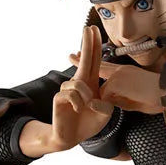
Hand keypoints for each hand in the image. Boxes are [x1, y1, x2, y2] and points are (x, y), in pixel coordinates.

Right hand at [48, 26, 114, 151]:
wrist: (73, 136)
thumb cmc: (89, 122)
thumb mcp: (105, 112)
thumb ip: (105, 103)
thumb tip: (93, 97)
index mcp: (91, 83)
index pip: (94, 61)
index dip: (94, 45)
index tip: (94, 30)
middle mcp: (79, 82)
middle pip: (84, 59)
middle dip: (87, 43)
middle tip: (88, 27)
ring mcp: (68, 89)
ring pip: (78, 83)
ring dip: (86, 96)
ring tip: (85, 107)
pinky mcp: (60, 97)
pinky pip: (71, 95)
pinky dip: (78, 104)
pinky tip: (77, 110)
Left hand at [69, 54, 165, 114]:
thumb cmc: (160, 98)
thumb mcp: (137, 99)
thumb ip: (121, 98)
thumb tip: (110, 102)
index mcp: (126, 73)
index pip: (106, 66)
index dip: (95, 62)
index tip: (84, 56)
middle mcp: (121, 71)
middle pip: (99, 66)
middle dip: (83, 61)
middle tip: (70, 55)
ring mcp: (119, 76)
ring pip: (103, 89)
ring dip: (101, 97)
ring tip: (110, 95)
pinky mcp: (118, 83)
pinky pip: (106, 97)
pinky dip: (107, 104)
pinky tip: (114, 105)